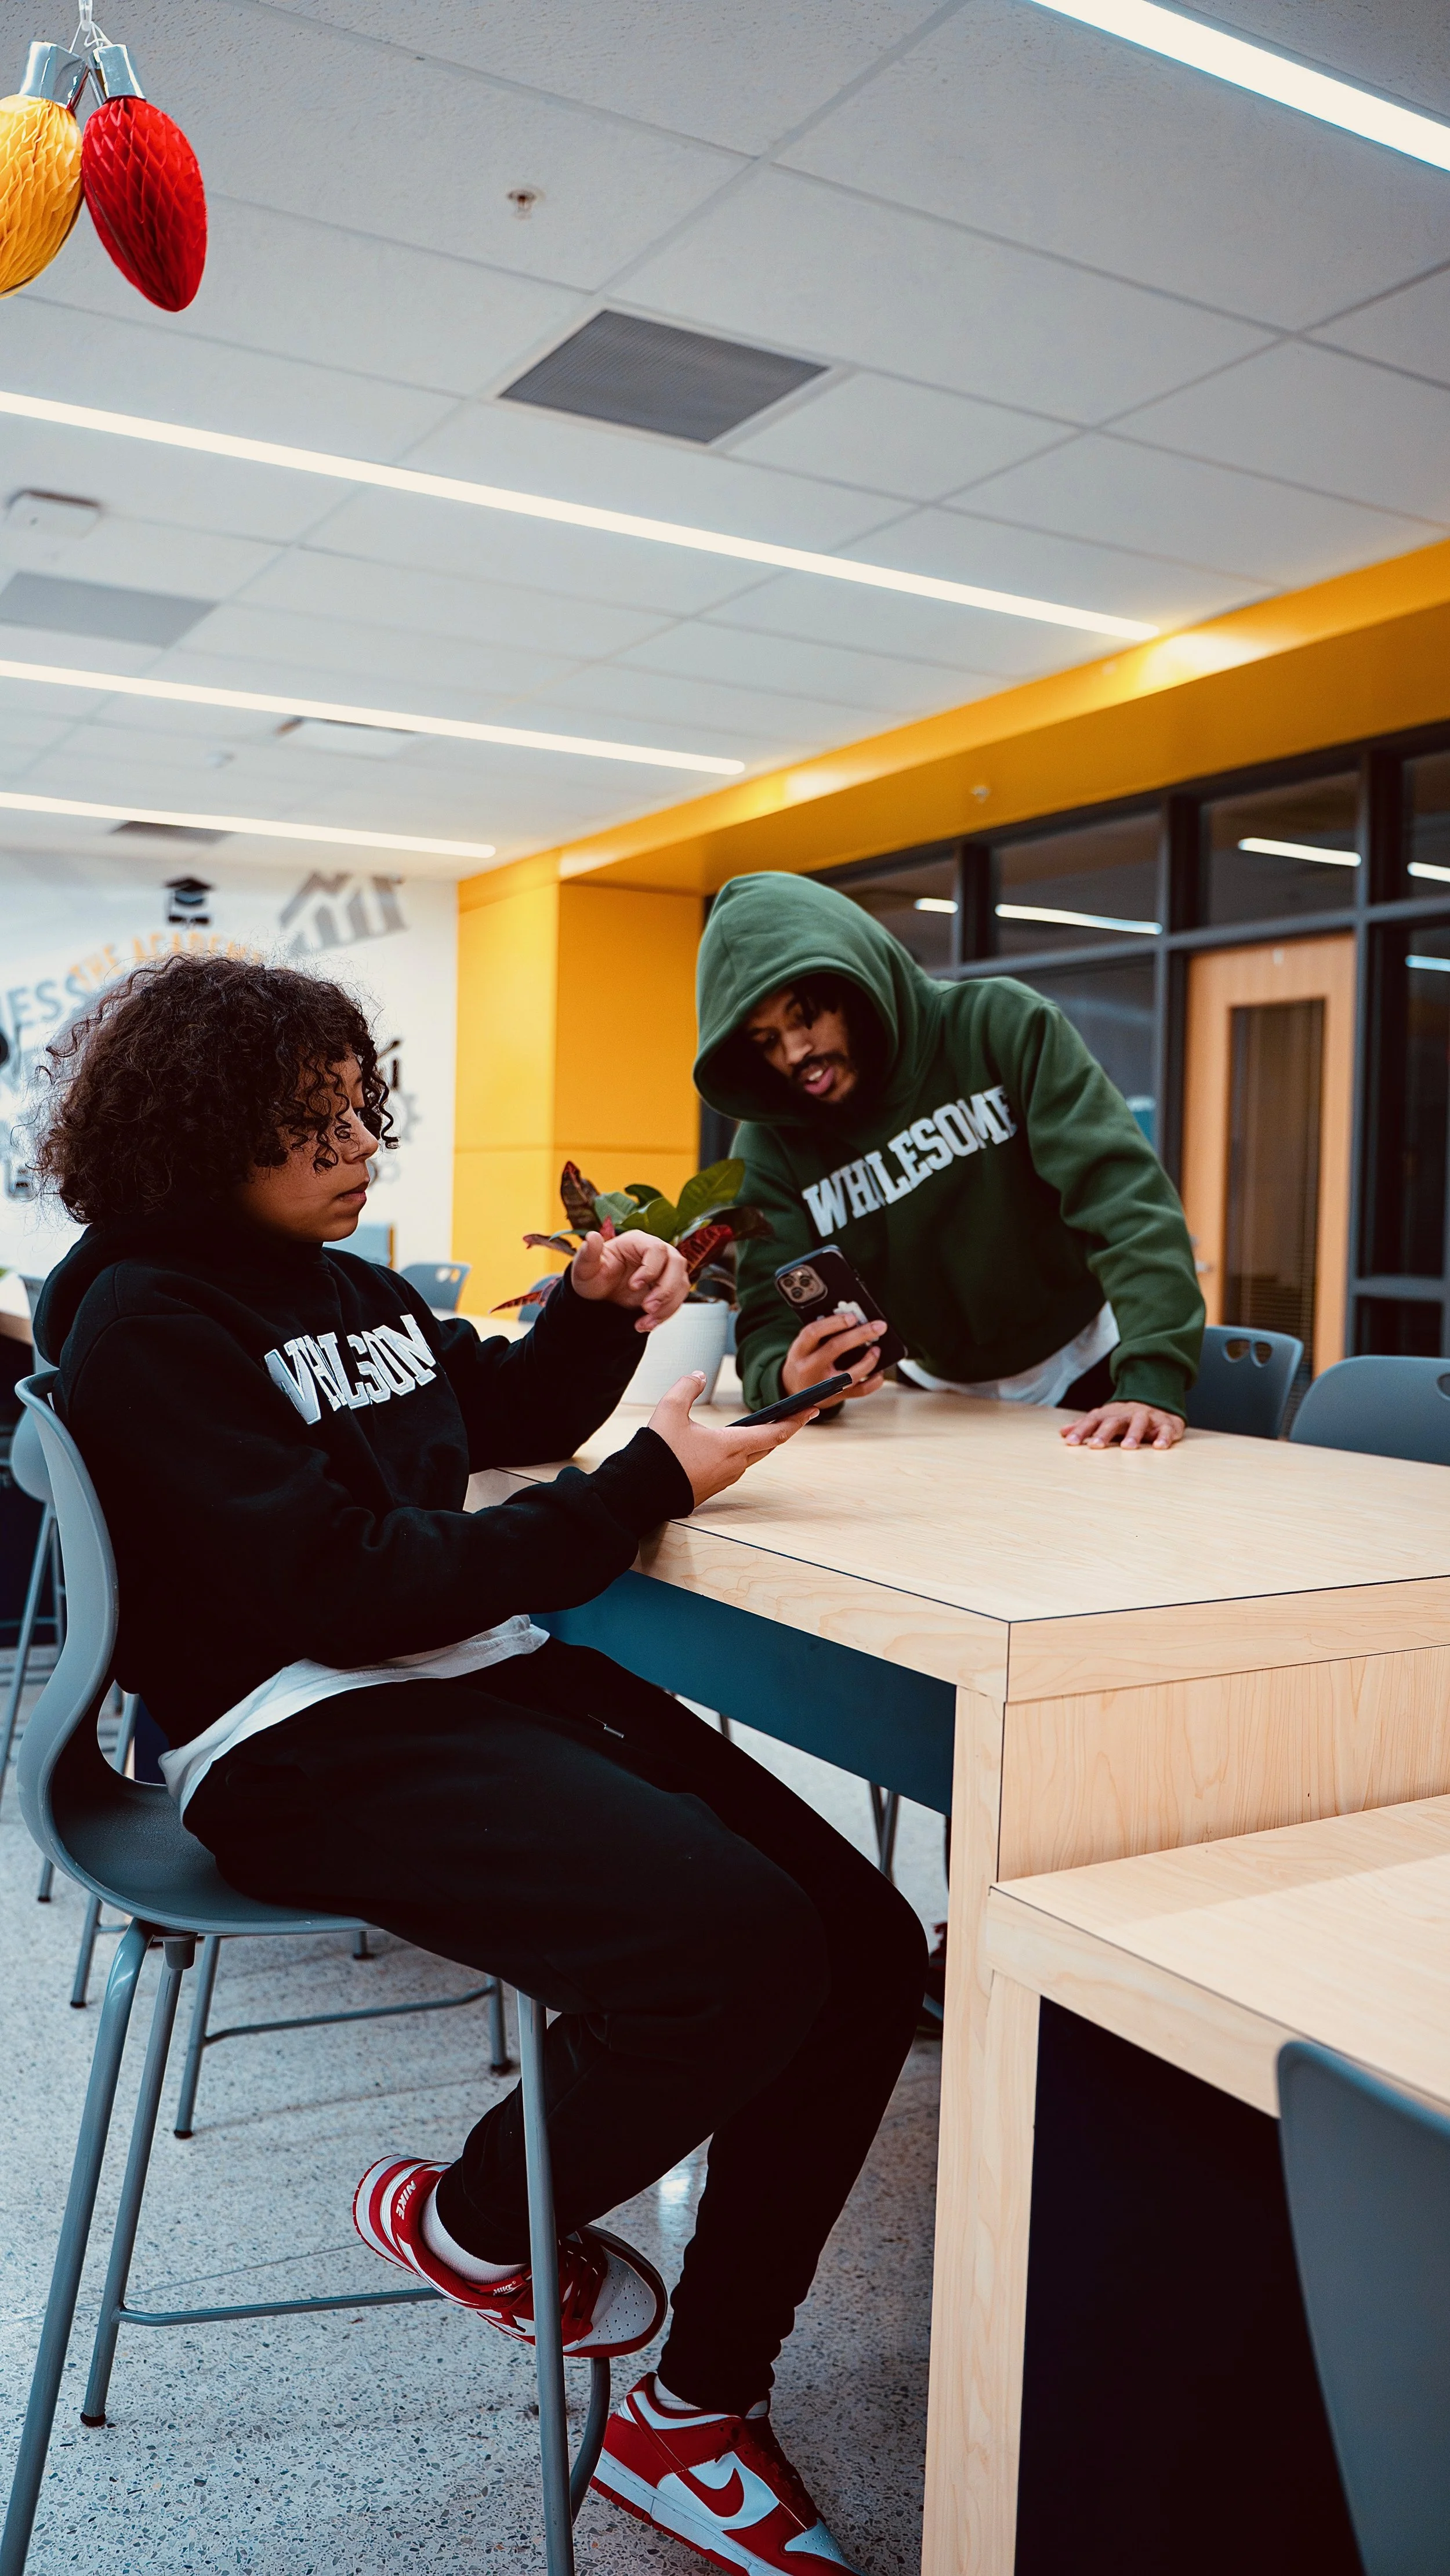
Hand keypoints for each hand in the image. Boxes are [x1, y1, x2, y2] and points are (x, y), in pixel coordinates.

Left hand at [570, 1229, 688, 1333]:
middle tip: (647, 1307)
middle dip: (665, 1289)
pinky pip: (677, 1300)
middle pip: (677, 1263)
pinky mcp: (668, 1288)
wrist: (599, 1297)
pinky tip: (646, 1323)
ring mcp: (665, 1270)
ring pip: (681, 1284)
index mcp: (637, 1242)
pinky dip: (665, 1315)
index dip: (650, 1268)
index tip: (633, 1286)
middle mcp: (656, 1253)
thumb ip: (587, 1254)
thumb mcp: (585, 1268)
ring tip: (646, 1321)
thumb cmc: (594, 1277)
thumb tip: (591, 1237)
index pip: (657, 1249)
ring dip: (667, 1306)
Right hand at [649, 1372, 814, 1505]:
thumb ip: (687, 1387)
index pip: (775, 1433)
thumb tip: (699, 1375)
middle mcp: (734, 1465)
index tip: (812, 1410)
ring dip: (764, 1441)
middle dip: (786, 1428)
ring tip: (769, 1425)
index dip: (796, 1420)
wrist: (642, 1490)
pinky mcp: (713, 1487)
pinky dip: (745, 1452)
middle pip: (769, 1446)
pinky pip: (736, 1466)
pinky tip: (736, 1444)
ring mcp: (725, 1478)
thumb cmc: (658, 1452)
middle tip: (799, 1414)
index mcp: (731, 1445)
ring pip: (753, 1456)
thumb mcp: (669, 1410)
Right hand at [781, 1313, 885, 1408]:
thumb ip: (820, 1334)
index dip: (834, 1322)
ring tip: (877, 1349)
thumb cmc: (804, 1362)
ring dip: (869, 1360)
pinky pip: (860, 1390)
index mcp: (799, 1351)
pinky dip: (874, 1381)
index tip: (852, 1317)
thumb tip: (851, 1320)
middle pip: (836, 1347)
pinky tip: (878, 1371)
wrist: (794, 1391)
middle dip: (860, 1334)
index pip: (813, 1332)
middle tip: (879, 1327)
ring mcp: (823, 1386)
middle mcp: (809, 1368)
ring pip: (850, 1374)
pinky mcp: (836, 1397)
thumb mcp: (803, 1347)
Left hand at [1061, 1400, 1184, 1451]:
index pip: (1093, 1421)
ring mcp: (1147, 1417)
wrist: (1157, 1403)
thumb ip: (1086, 1426)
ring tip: (1128, 1447)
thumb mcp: (1105, 1419)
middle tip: (1095, 1446)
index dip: (1081, 1431)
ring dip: (1134, 1434)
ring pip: (1140, 1422)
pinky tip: (1159, 1447)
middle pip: (1114, 1421)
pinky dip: (1163, 1437)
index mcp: (1110, 1415)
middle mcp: (1127, 1414)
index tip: (1070, 1442)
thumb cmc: (1126, 1417)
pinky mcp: (1166, 1424)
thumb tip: (1063, 1432)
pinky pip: (1166, 1430)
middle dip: (1104, 1433)